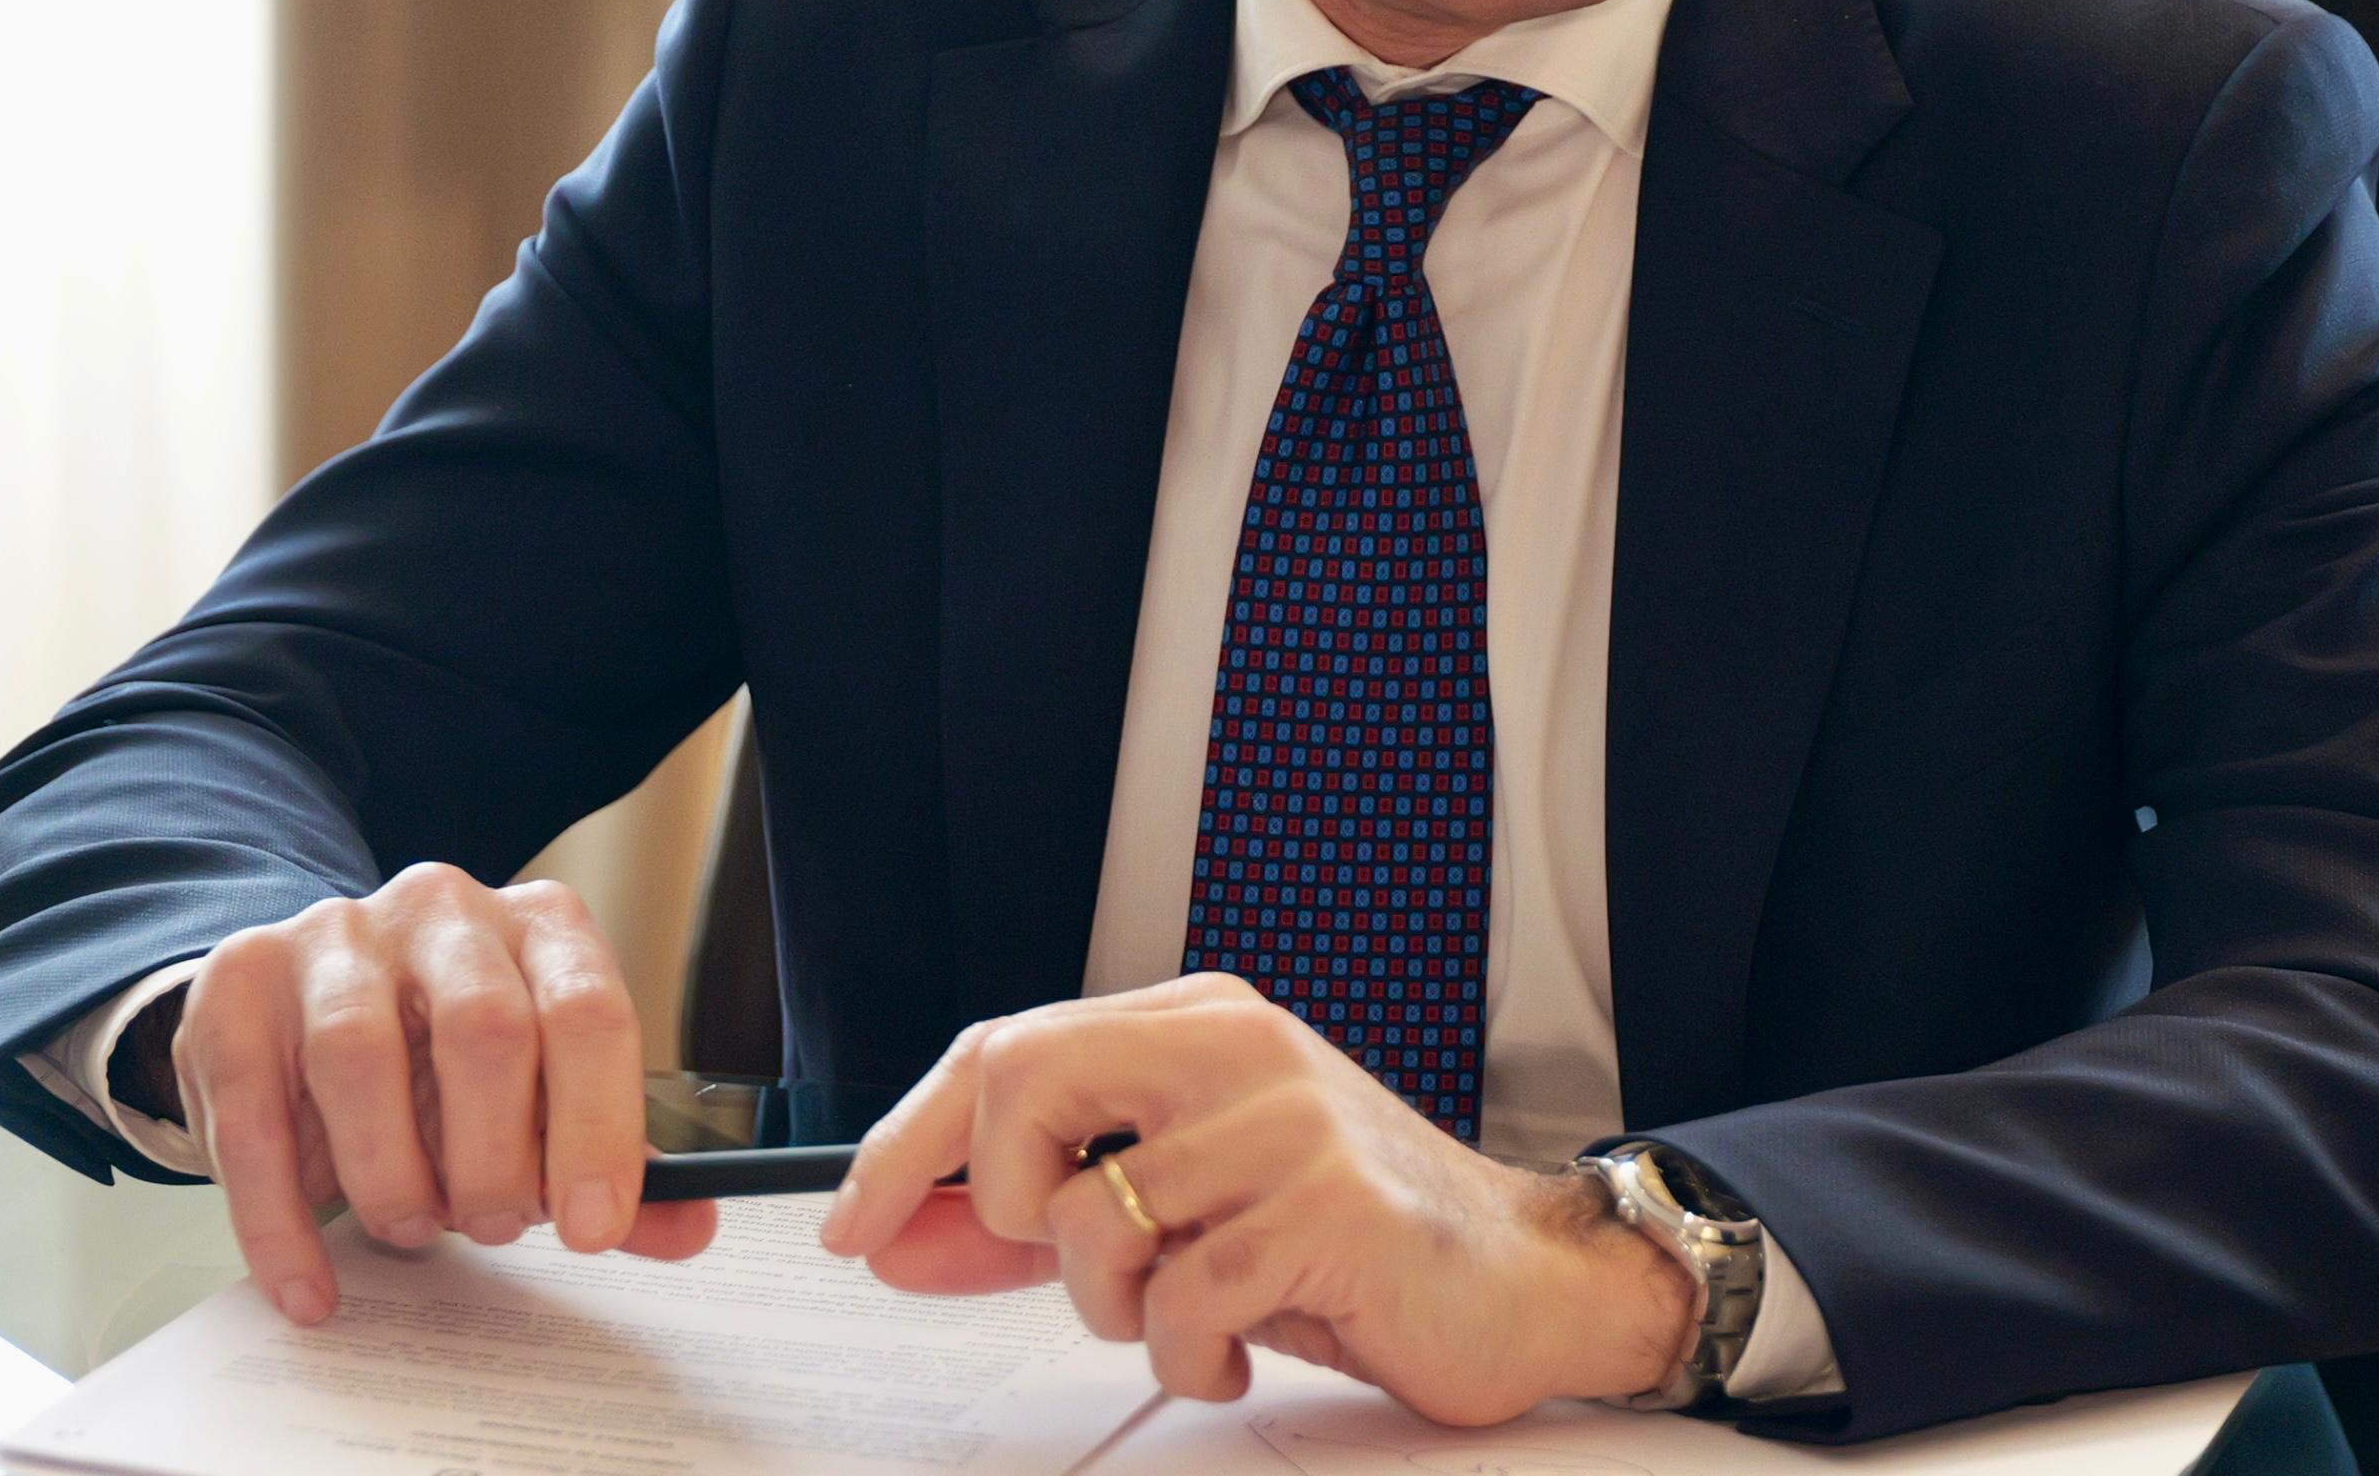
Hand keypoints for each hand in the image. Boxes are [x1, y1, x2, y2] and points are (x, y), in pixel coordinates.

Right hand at [172, 864, 720, 1323]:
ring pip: (360, 1058)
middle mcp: (444, 909)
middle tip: (492, 1226)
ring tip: (411, 1226)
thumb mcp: (537, 1092)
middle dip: (493, 1159)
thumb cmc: (445, 1056)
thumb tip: (692, 1227)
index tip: (593, 1228)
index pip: (589, 1011)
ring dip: (392, 1178)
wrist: (307, 997)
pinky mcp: (241, 983)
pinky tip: (310, 1283)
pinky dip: (283, 1223)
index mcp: (541, 925)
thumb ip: (609, 1158)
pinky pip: (253, 1116)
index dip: (599, 1128)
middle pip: (483, 1029)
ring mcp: (335, 935)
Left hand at [820, 976, 1695, 1425]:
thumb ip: (1042, 1216)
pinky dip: (1190, 1354)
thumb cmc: (1349, 1239)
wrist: (1521, 1278)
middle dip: (1008, 1206)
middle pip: (1023, 1087)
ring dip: (1119, 1310)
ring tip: (1192, 1311)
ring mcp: (1286, 1123)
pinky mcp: (1328, 1210)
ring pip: (1094, 1224)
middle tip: (1061, 1263)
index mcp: (1200, 1023)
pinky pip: (1180, 1304)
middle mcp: (1238, 1049)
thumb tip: (902, 1234)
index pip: (1005, 1047)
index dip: (907, 1143)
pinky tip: (1243, 1341)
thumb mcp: (1181, 1211)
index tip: (856, 1221)